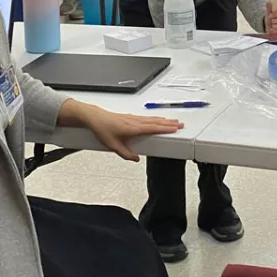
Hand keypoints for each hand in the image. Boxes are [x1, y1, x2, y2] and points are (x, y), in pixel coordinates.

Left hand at [68, 102, 182, 160]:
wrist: (95, 118)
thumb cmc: (103, 129)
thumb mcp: (113, 146)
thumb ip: (125, 154)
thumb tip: (136, 159)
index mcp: (132, 128)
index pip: (153, 128)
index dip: (165, 129)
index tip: (175, 129)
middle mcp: (135, 122)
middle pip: (156, 122)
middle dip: (169, 124)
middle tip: (181, 124)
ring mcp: (133, 118)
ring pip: (152, 119)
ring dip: (164, 120)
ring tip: (174, 122)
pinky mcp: (131, 117)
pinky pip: (147, 118)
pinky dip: (156, 118)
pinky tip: (159, 119)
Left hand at [264, 1, 276, 38]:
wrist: (271, 26)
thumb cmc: (272, 18)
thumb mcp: (270, 12)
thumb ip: (270, 6)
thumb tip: (269, 2)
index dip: (276, 14)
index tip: (270, 15)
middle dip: (274, 20)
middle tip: (270, 20)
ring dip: (274, 25)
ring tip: (271, 25)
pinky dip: (274, 31)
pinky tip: (271, 29)